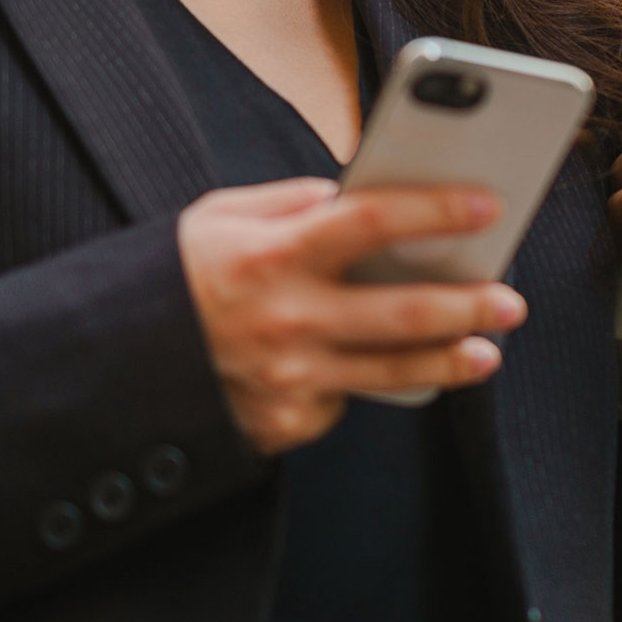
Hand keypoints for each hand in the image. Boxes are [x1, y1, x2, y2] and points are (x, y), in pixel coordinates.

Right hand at [178, 177, 524, 454]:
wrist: (110, 365)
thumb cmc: (173, 278)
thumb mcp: (218, 218)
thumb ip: (291, 204)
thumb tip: (355, 196)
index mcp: (269, 254)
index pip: (368, 221)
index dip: (433, 210)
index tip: (485, 204)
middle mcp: (283, 320)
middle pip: (401, 312)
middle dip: (468, 305)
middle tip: (511, 299)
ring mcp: (286, 380)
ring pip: (391, 372)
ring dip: (449, 362)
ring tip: (487, 351)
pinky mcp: (282, 424)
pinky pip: (340, 400)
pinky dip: (354, 381)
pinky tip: (360, 369)